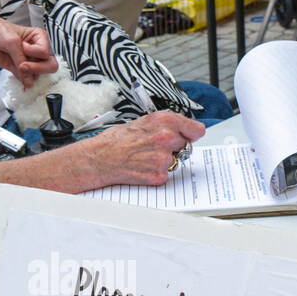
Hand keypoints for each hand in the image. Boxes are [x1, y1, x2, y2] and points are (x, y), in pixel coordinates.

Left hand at [0, 13, 56, 85]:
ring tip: (19, 69)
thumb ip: (22, 60)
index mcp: (36, 36)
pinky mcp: (13, 66)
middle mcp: (32, 47)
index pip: (46, 51)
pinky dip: (25, 82)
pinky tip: (23, 85)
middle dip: (38, 67)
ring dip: (30, 75)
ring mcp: (23, 58)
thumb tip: (29, 78)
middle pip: (47, 63)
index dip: (36, 53)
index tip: (24, 49)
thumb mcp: (12, 41)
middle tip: (24, 66)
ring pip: (37, 72)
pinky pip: (25, 78)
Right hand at [76, 112, 204, 188]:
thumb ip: (166, 124)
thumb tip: (183, 130)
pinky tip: (142, 167)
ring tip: (144, 157)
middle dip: (174, 147)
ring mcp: (164, 158)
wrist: (100, 158)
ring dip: (163, 161)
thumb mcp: (143, 121)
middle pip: (186, 146)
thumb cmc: (116, 140)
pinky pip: (165, 174)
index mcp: (164, 121)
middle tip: (154, 148)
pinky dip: (155, 173)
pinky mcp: (159, 175)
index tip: (190, 136)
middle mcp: (167, 138)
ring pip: (175, 161)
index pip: (196, 129)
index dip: (191, 134)